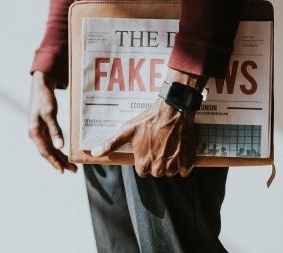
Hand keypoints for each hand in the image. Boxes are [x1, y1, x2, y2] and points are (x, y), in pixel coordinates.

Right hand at [28, 71, 76, 173]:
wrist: (41, 85)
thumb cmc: (44, 98)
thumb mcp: (50, 113)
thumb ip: (55, 130)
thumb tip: (60, 147)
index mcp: (34, 132)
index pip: (45, 152)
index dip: (54, 162)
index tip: (64, 171)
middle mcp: (36, 133)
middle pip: (48, 152)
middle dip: (60, 162)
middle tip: (73, 171)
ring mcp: (39, 131)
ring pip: (50, 148)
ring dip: (60, 157)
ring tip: (72, 165)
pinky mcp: (44, 127)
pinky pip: (52, 141)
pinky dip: (59, 148)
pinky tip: (66, 152)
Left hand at [91, 69, 206, 177]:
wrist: (172, 110)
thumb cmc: (148, 120)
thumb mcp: (127, 131)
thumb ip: (110, 144)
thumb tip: (94, 153)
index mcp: (144, 163)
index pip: (142, 172)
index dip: (143, 160)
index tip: (146, 149)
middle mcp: (159, 168)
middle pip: (156, 172)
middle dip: (156, 162)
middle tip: (157, 145)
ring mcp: (174, 165)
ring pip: (170, 172)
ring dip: (169, 163)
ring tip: (167, 146)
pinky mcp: (188, 161)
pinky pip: (185, 171)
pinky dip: (183, 164)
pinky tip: (178, 150)